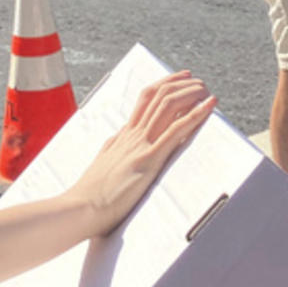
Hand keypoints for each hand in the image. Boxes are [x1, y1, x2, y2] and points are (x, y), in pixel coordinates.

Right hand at [68, 72, 214, 235]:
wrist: (79, 208)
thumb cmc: (90, 195)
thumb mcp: (103, 164)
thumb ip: (113, 148)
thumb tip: (119, 137)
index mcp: (123, 136)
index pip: (146, 99)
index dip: (166, 85)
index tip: (182, 78)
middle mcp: (132, 135)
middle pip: (158, 96)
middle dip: (181, 84)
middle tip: (199, 81)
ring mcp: (140, 145)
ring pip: (167, 105)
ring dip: (190, 94)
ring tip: (206, 89)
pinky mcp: (148, 159)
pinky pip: (175, 131)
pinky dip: (195, 115)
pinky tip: (208, 107)